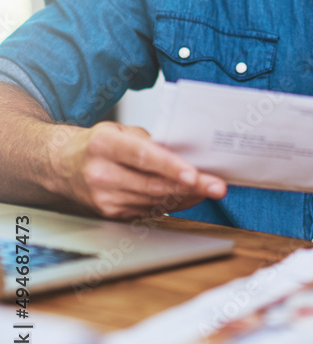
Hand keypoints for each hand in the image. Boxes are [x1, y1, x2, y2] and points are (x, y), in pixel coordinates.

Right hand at [45, 121, 226, 220]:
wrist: (63, 167)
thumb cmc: (97, 144)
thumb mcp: (119, 129)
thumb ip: (149, 140)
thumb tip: (184, 153)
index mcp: (103, 145)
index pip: (143, 157)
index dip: (171, 167)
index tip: (195, 174)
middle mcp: (101, 174)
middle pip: (153, 184)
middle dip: (191, 186)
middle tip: (217, 185)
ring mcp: (104, 198)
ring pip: (154, 200)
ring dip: (186, 196)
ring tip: (210, 188)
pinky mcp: (110, 214)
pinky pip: (149, 210)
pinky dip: (172, 203)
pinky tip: (189, 196)